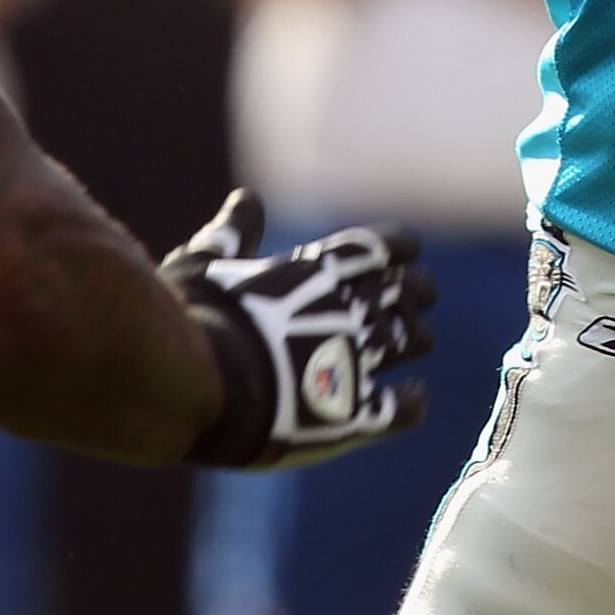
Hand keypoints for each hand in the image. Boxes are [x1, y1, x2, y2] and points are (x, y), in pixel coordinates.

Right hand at [161, 186, 435, 470]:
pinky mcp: (358, 413)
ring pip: (414, 341)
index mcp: (322, 269)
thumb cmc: (196, 321)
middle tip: (419, 299)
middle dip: (417, 292)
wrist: (202, 386)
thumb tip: (245, 201)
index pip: (386, 246)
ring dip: (417, 339)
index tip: (406, 256)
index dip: (399, 251)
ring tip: (417, 344)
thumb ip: (233, 236)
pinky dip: (413, 402)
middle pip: (410, 291)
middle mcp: (352, 307)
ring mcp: (359, 358)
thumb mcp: (207, 266)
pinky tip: (413, 400)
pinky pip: (405, 407)